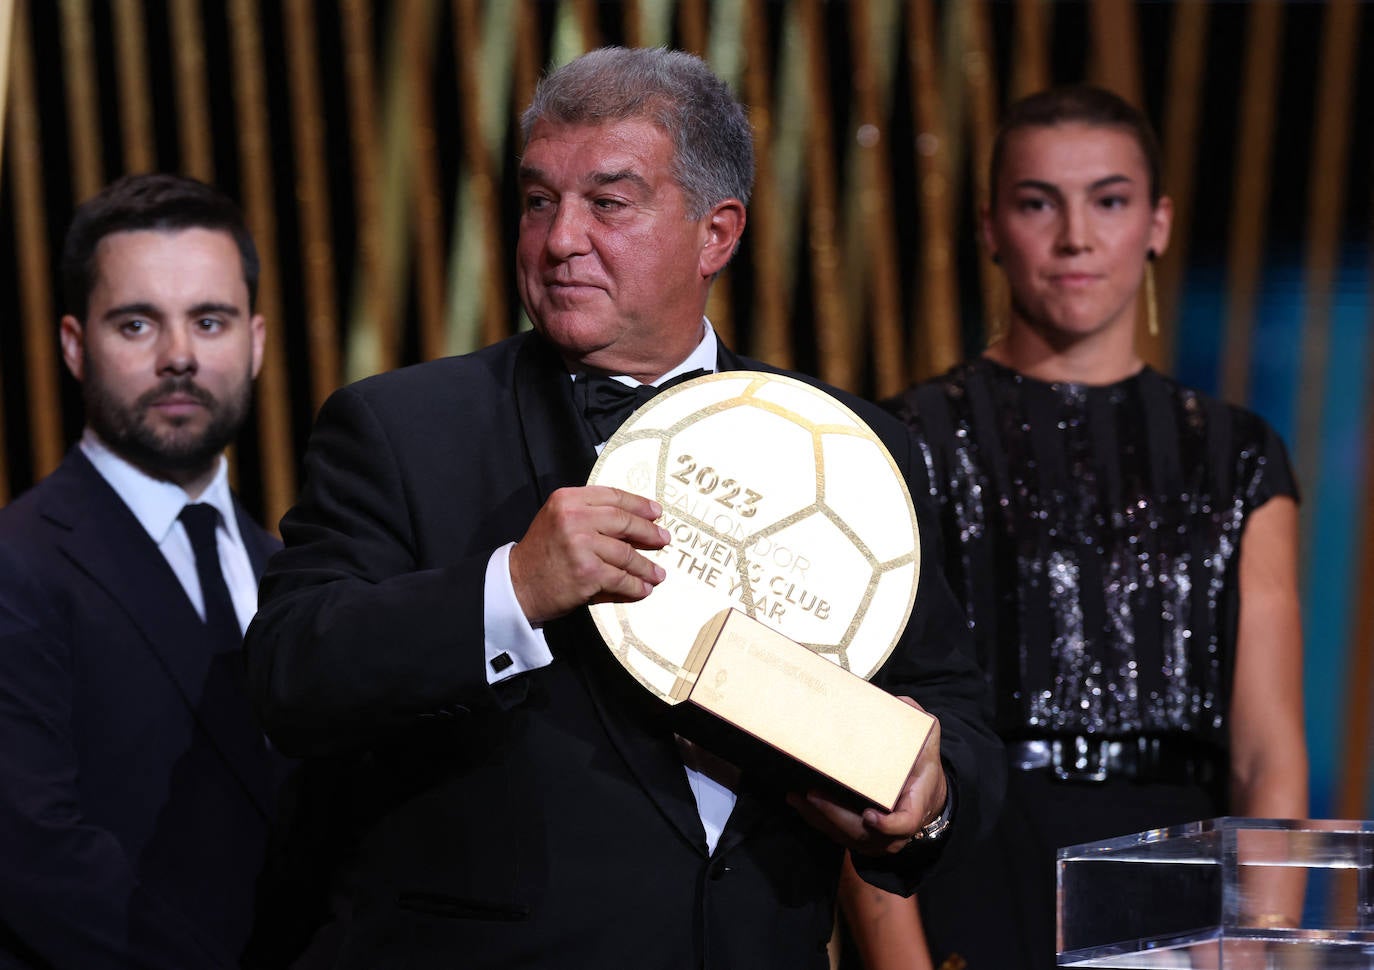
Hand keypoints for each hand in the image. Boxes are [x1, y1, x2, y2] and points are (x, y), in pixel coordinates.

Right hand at [508, 486, 669, 623]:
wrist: (517, 584)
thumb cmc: (541, 553)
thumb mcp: (557, 519)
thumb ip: (588, 513)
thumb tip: (632, 519)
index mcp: (567, 499)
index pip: (612, 496)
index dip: (639, 504)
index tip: (656, 512)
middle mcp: (573, 518)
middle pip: (623, 521)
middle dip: (649, 532)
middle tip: (663, 540)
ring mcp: (580, 545)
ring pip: (626, 553)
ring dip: (646, 566)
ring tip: (657, 573)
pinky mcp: (587, 572)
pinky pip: (620, 578)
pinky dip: (635, 585)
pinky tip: (643, 588)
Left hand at [787, 697, 946, 855]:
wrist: (924, 794)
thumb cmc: (922, 765)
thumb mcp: (928, 741)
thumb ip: (919, 723)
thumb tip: (899, 702)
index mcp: (915, 805)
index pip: (905, 822)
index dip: (889, 825)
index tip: (870, 816)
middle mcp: (896, 830)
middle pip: (864, 832)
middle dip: (836, 815)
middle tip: (813, 795)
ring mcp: (878, 838)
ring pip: (846, 835)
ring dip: (820, 818)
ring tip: (797, 798)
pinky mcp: (861, 836)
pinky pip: (837, 833)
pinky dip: (817, 819)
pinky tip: (799, 803)